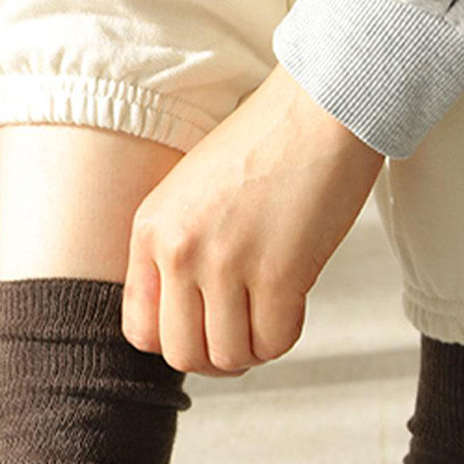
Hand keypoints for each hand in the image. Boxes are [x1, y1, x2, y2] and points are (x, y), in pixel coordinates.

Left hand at [122, 62, 383, 375]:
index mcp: (150, 228)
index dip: (175, 340)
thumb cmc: (265, 145)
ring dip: (252, 348)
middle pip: (182, 354)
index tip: (203, 327)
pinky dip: (285, 337)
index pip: (140, 330)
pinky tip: (292, 305)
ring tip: (267, 315)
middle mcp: (179, 249)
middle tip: (241, 333)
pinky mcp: (279, 272)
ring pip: (228, 356)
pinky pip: (275, 342)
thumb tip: (185, 319)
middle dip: (215, 356)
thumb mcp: (191, 192)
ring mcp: (227, 263)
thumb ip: (176, 248)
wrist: (323, 106)